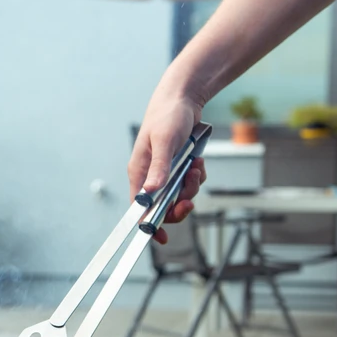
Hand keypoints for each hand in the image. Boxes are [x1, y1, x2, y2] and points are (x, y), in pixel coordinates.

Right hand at [128, 93, 207, 244]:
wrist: (183, 98)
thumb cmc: (168, 116)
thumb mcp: (164, 142)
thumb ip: (159, 168)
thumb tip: (151, 193)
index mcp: (139, 172)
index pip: (140, 207)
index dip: (149, 224)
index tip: (161, 238)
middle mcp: (150, 175)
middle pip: (163, 206)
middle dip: (179, 204)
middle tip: (190, 200)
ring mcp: (165, 172)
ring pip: (179, 195)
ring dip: (191, 187)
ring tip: (196, 168)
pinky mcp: (178, 167)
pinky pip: (189, 183)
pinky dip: (197, 177)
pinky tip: (197, 162)